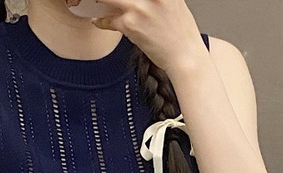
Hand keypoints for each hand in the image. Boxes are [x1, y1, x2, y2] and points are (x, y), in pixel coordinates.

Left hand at [82, 0, 205, 74]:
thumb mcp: (174, 2)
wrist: (185, 57)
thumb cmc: (181, 33)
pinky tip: (99, 20)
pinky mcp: (130, 24)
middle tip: (102, 0)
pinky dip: (100, 21)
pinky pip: (107, 19)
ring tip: (97, 3)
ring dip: (99, 1)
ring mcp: (138, 7)